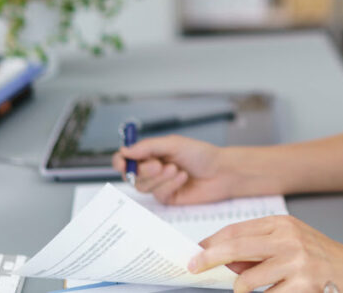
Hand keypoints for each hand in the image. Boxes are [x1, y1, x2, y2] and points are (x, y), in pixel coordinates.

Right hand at [111, 134, 235, 204]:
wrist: (221, 171)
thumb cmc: (201, 154)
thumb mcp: (173, 144)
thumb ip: (148, 147)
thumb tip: (125, 151)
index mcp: (151, 153)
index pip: (126, 159)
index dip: (120, 162)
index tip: (123, 162)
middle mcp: (152, 169)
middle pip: (131, 175)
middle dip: (145, 170)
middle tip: (159, 164)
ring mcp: (159, 184)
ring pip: (143, 186)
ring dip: (159, 178)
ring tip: (176, 169)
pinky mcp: (168, 198)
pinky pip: (158, 194)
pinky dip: (170, 185)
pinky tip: (183, 177)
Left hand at [189, 215, 342, 292]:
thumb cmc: (323, 260)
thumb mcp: (292, 243)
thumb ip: (260, 247)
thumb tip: (225, 259)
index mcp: (283, 224)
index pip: (237, 230)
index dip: (212, 242)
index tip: (195, 252)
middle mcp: (289, 239)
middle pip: (235, 247)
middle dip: (209, 259)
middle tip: (193, 267)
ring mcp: (296, 263)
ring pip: (247, 281)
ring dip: (244, 290)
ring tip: (257, 289)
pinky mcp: (302, 286)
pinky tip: (282, 292)